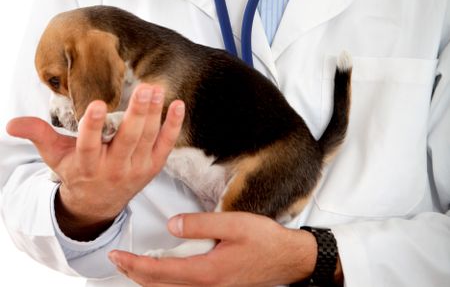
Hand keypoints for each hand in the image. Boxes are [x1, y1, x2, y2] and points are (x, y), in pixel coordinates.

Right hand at [7, 85, 184, 238]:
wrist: (98, 204)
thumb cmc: (76, 171)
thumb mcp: (54, 155)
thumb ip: (37, 134)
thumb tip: (11, 124)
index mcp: (87, 165)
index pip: (88, 145)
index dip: (92, 126)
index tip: (96, 105)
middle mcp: (113, 168)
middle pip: (127, 140)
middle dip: (137, 115)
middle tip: (144, 89)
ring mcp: (136, 169)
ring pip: (147, 140)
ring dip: (155, 114)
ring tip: (157, 89)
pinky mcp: (153, 167)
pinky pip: (166, 145)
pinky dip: (173, 126)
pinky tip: (178, 104)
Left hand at [109, 211, 318, 286]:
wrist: (288, 259)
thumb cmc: (264, 241)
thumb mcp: (233, 224)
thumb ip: (200, 224)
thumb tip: (172, 226)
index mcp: (205, 271)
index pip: (159, 271)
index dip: (134, 264)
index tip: (116, 256)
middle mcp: (204, 286)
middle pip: (159, 285)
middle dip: (134, 273)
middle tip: (116, 260)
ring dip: (148, 278)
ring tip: (133, 264)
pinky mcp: (216, 286)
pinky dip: (165, 280)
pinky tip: (162, 270)